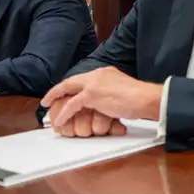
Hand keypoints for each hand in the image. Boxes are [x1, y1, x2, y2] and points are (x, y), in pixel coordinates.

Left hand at [40, 67, 162, 136]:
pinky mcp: (91, 95)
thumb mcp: (123, 89)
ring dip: (55, 100)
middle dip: (58, 90)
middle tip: (48, 98)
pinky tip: (59, 121)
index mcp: (105, 72)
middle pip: (71, 81)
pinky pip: (72, 105)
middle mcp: (97, 75)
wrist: (145, 98)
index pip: (83, 78)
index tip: (65, 93)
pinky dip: (64, 113)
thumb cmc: (140, 98)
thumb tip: (107, 102)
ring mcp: (93, 84)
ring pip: (68, 90)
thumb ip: (111, 92)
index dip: (72, 86)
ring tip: (47, 108)